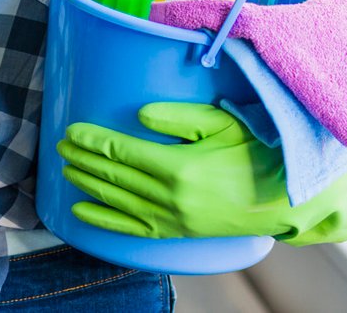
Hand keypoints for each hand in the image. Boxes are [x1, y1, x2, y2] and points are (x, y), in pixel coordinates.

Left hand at [56, 102, 346, 244]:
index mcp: (179, 167)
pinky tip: (84, 211)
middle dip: (83, 160)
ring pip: (118, 201)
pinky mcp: (178, 232)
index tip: (72, 131)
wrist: (286, 197)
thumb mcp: (223, 124)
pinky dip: (104, 220)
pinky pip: (133, 227)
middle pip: (114, 177)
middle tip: (60, 145)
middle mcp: (170, 197)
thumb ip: (179, 118)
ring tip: (67, 169)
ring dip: (88, 184)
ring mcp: (173, 218)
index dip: (93, 141)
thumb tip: (140, 115)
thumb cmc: (258, 152)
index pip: (122, 152)